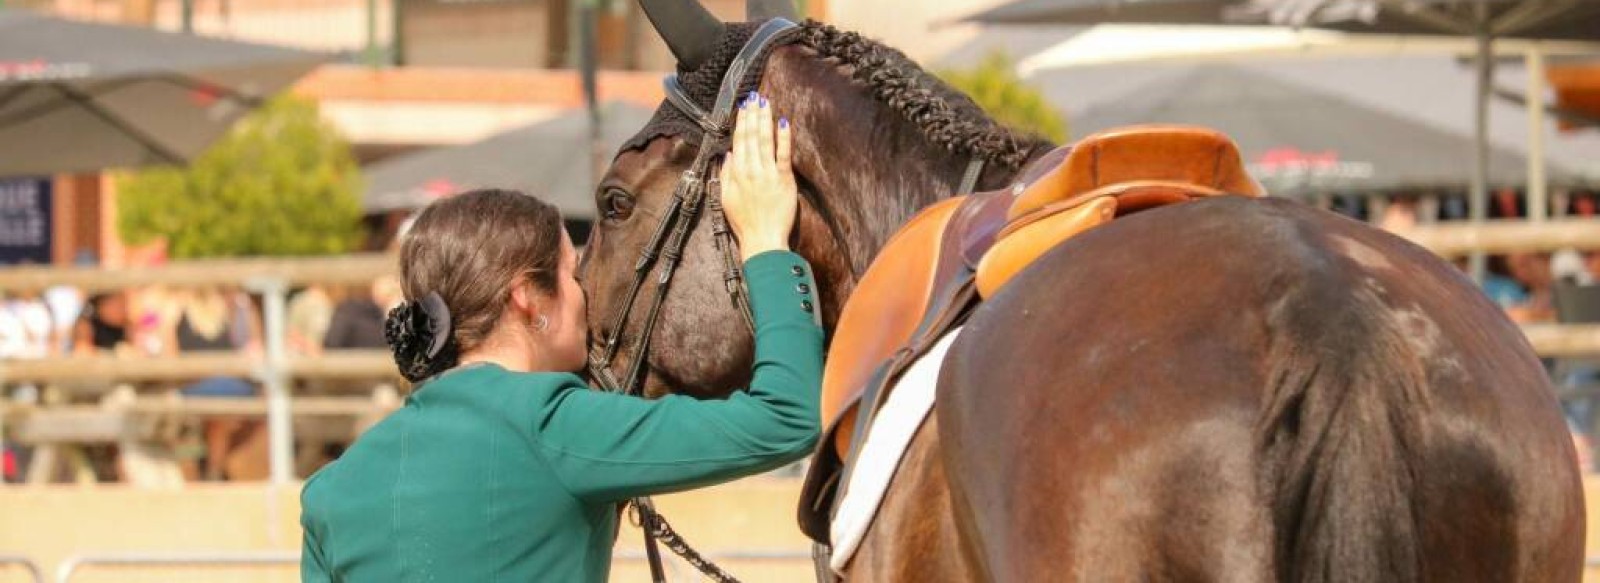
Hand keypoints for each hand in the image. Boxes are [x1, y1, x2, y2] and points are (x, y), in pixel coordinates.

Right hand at [719, 91, 797, 261]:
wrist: (762, 240)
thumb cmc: (744, 223)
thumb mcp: (726, 199)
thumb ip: (726, 175)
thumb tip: (728, 155)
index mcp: (736, 173)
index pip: (739, 141)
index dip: (741, 122)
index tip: (743, 107)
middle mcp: (750, 170)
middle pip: (750, 136)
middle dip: (752, 114)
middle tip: (754, 96)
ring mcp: (767, 174)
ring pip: (765, 140)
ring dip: (765, 120)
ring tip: (765, 103)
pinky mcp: (784, 180)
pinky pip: (783, 155)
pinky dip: (783, 138)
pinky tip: (784, 123)